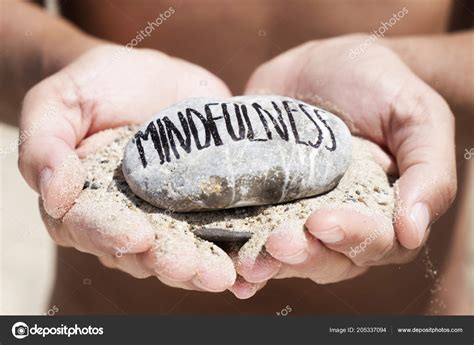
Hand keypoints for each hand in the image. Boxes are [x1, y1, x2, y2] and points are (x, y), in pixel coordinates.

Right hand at [20, 44, 235, 291]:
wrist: (147, 77)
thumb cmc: (94, 88)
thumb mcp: (58, 103)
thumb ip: (45, 144)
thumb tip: (52, 192)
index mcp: (87, 205)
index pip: (94, 227)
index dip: (113, 235)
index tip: (138, 236)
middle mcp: (130, 219)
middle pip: (146, 251)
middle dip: (170, 261)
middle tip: (194, 269)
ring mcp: (172, 215)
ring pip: (187, 249)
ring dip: (206, 266)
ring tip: (227, 274)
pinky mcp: (208, 203)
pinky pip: (222, 230)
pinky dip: (237, 249)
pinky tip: (253, 268)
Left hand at [231, 35, 456, 296]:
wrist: (320, 65)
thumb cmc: (378, 87)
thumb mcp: (416, 116)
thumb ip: (428, 171)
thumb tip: (413, 231)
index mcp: (383, 210)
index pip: (376, 241)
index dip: (352, 237)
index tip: (323, 222)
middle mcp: (341, 222)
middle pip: (327, 258)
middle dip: (303, 253)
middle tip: (279, 242)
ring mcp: (297, 216)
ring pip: (287, 255)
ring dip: (268, 262)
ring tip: (248, 260)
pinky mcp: (262, 204)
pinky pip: (251, 235)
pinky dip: (238, 252)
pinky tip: (226, 264)